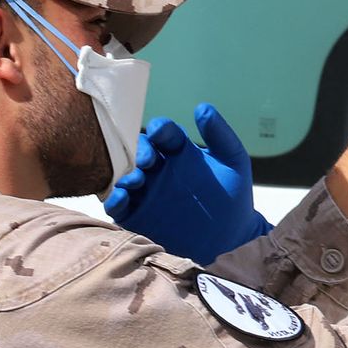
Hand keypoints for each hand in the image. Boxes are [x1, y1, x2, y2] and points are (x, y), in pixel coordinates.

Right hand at [102, 103, 271, 264]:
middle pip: (138, 150)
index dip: (160, 129)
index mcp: (179, 152)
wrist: (231, 239)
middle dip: (138, 151)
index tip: (162, 132)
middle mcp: (159, 169)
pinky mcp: (137, 216)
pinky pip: (118, 205)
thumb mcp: (233, 161)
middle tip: (146, 160)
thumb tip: (203, 108)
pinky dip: (114, 199)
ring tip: (135, 181)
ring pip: (124, 175)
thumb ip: (220, 134)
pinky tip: (121, 198)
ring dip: (124, 174)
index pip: (163, 133)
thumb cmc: (234, 197)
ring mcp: (146, 192)